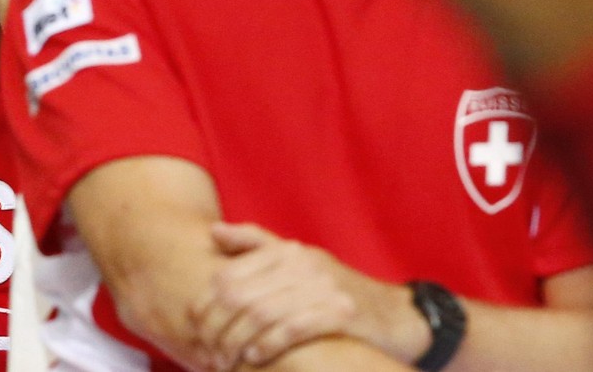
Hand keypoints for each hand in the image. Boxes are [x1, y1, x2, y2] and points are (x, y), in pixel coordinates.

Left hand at [199, 223, 421, 370]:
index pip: (228, 275)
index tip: (194, 328)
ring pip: (261, 313)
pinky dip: (267, 345)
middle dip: (216, 328)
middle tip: (207, 352)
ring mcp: (323, 287)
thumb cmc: (339, 291)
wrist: (398, 317)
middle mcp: (302, 263)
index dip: (205, 304)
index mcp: (287, 252)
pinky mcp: (341, 312)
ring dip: (236, 341)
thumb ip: (258, 246)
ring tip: (226, 360)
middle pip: (239, 295)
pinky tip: (254, 358)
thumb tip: (213, 232)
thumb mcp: (301, 262)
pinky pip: (292, 328)